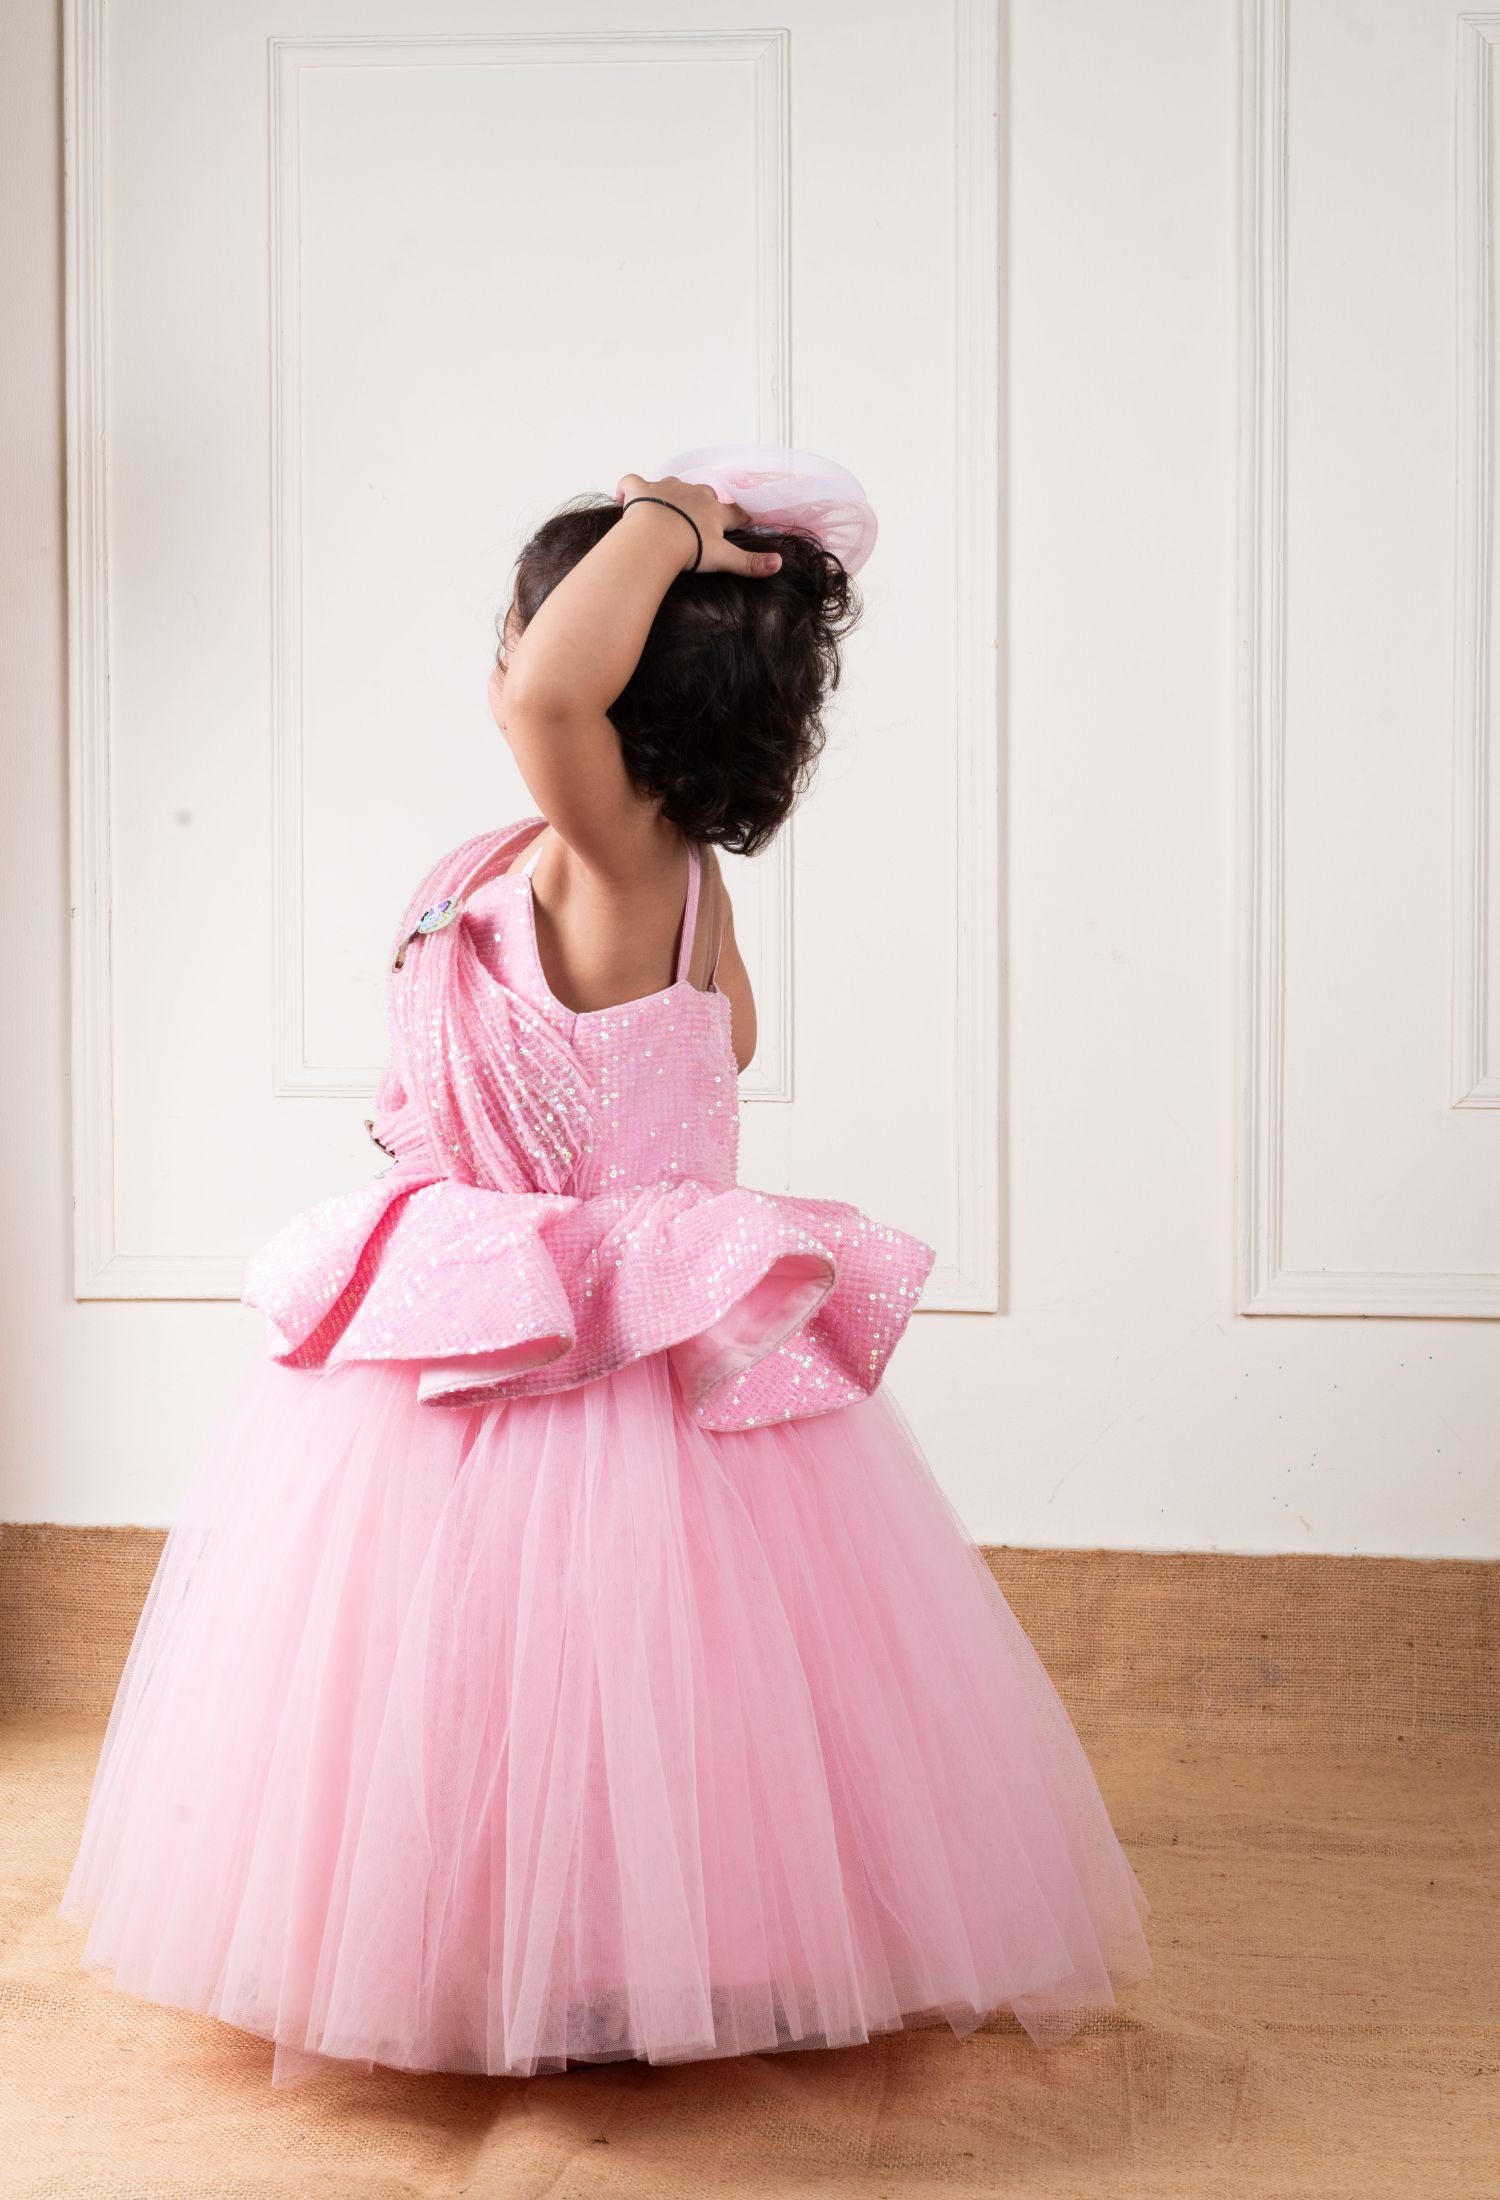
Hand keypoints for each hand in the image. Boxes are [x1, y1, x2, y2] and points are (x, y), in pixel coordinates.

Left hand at [615, 473, 782, 578]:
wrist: (656, 538)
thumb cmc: (689, 549)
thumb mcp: (723, 558)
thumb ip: (750, 563)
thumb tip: (779, 564)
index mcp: (714, 511)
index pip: (733, 512)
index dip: (740, 518)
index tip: (743, 522)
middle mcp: (694, 494)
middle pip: (706, 494)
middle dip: (706, 503)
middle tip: (700, 518)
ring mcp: (667, 489)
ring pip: (674, 485)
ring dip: (673, 494)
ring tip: (668, 509)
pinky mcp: (641, 490)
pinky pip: (632, 481)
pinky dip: (628, 487)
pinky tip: (624, 497)